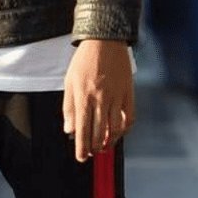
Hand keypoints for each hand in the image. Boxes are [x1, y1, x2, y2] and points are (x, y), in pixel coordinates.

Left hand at [63, 39, 134, 162]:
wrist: (105, 41)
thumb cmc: (84, 61)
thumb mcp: (69, 82)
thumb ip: (69, 108)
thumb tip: (69, 130)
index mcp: (84, 97)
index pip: (82, 130)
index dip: (81, 147)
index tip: (81, 157)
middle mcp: (101, 99)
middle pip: (99, 133)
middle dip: (94, 148)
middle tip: (91, 153)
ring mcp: (117, 97)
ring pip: (115, 129)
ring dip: (109, 142)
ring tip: (103, 146)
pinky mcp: (129, 93)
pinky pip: (129, 118)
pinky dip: (124, 130)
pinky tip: (117, 133)